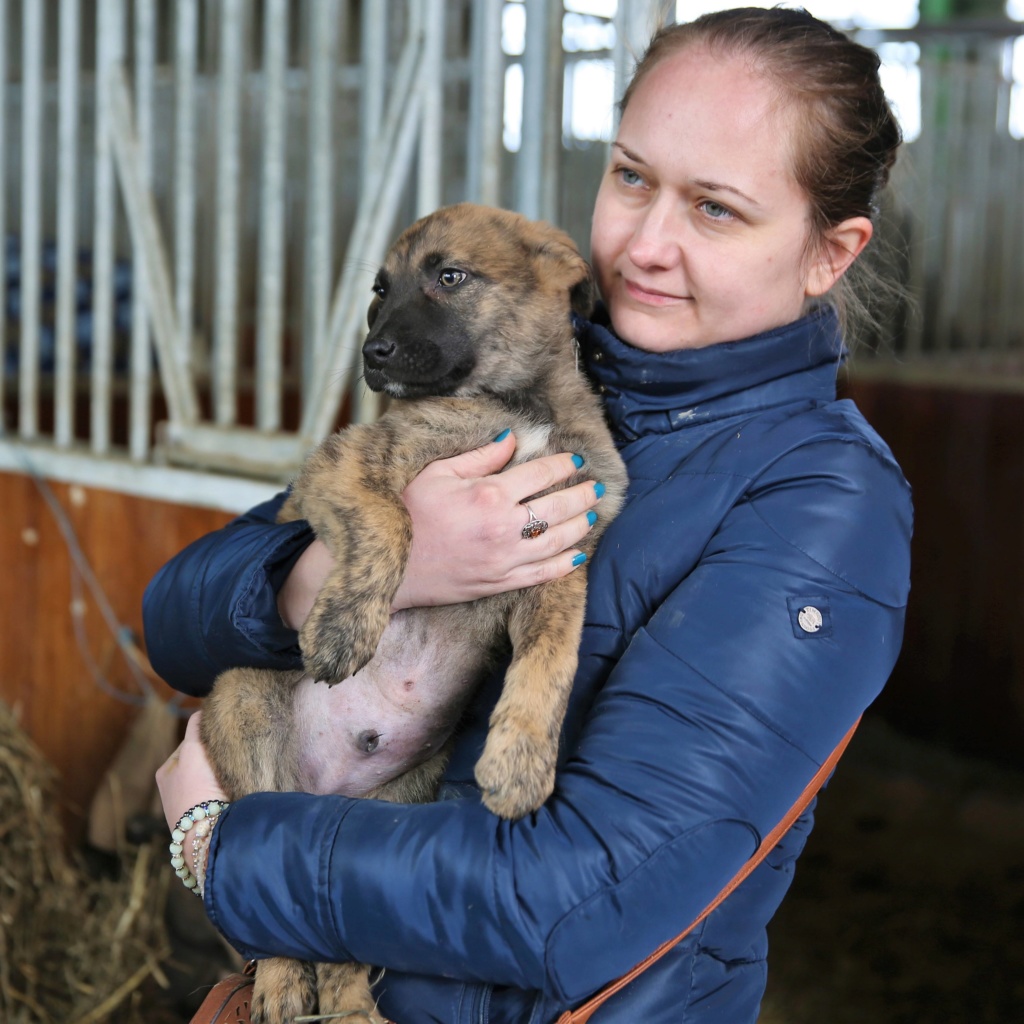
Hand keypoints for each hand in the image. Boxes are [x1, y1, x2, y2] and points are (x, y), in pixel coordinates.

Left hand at [155, 711, 228, 832]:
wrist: (208, 833)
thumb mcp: (193, 752)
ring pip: (211, 776)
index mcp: (165, 772)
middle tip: (229, 755)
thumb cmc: (196, 790)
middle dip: (213, 756)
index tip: (220, 739)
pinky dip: (227, 788)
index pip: (189, 743)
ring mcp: (190, 805)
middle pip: (201, 760)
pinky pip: (219, 793)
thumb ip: (195, 728)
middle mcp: (174, 788)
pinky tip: (235, 787)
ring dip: (222, 772)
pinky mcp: (206, 818)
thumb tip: (200, 711)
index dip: (206, 738)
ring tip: (234, 772)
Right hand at [393, 430, 602, 609]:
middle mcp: (504, 527)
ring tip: (592, 515)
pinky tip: (579, 555)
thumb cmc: (408, 513)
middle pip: (558, 508)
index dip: (562, 466)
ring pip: (558, 542)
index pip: (540, 474)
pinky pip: (543, 575)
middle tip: (596, 487)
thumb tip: (512, 439)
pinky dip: (565, 565)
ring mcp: (504, 559)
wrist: (390, 566)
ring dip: (580, 526)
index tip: (575, 461)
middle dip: (582, 495)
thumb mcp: (438, 474)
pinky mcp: (499, 583)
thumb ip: (480, 457)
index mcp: (489, 494)